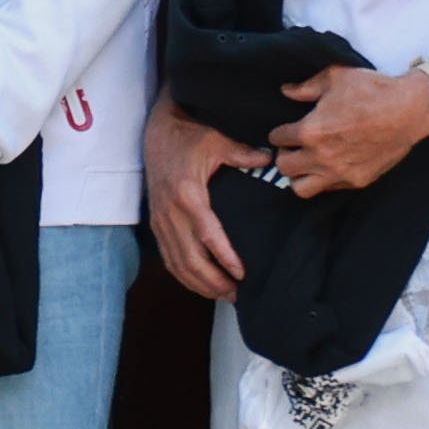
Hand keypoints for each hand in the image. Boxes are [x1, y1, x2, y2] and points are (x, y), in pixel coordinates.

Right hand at [146, 97, 266, 299]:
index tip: (242, 273)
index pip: (207, 234)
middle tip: (237, 293)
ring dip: (200, 284)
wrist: (157, 134)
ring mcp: (161, 222)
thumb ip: (243, 154)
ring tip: (225, 295)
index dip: (224, 258)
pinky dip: (185, 277)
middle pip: (190, 259)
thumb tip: (271, 160)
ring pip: (178, 264)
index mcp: (188, 194)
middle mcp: (171, 213)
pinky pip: (169, 259)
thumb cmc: (188, 137)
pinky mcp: (157, 226)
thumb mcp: (217, 140)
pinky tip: (202, 285)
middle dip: (214, 281)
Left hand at [270, 64, 428, 197]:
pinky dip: (323, 180)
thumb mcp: (335, 77)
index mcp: (311, 131)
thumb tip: (286, 90)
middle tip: (292, 147)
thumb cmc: (372, 90)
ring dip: (299, 176)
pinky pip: (328, 189)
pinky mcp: (357, 181)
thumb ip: (306, 87)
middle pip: (284, 167)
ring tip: (306, 163)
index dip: (278, 133)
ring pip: (301, 189)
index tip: (283, 131)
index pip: (278, 139)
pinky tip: (328, 166)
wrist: (409, 109)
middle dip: (284, 155)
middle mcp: (322, 157)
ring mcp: (340, 172)